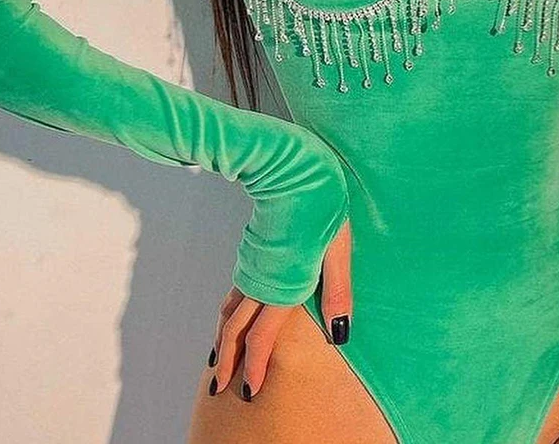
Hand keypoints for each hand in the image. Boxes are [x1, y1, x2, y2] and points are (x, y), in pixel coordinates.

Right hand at [207, 218, 352, 400]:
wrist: (290, 167)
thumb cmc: (319, 205)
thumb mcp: (337, 248)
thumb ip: (337, 291)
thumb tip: (340, 333)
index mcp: (285, 285)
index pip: (263, 336)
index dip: (255, 366)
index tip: (249, 392)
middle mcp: (261, 280)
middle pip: (237, 328)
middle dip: (228, 360)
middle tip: (219, 387)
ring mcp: (252, 265)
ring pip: (230, 310)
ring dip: (223, 338)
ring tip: (218, 360)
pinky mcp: (251, 252)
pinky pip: (233, 291)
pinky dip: (227, 312)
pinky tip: (229, 315)